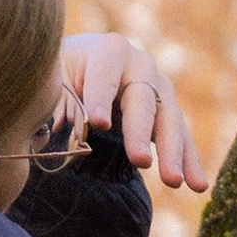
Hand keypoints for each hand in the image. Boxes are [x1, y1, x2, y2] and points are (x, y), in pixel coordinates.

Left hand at [61, 32, 206, 190]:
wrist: (84, 63)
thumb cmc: (64, 72)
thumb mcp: (53, 78)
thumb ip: (52, 101)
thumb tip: (39, 134)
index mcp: (108, 51)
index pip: (105, 76)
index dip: (100, 98)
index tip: (97, 124)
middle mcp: (140, 65)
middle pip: (143, 99)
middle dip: (140, 132)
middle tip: (139, 161)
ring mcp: (159, 88)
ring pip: (169, 120)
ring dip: (173, 152)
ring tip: (173, 182)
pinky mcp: (167, 112)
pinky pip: (181, 137)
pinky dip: (189, 161)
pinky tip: (197, 185)